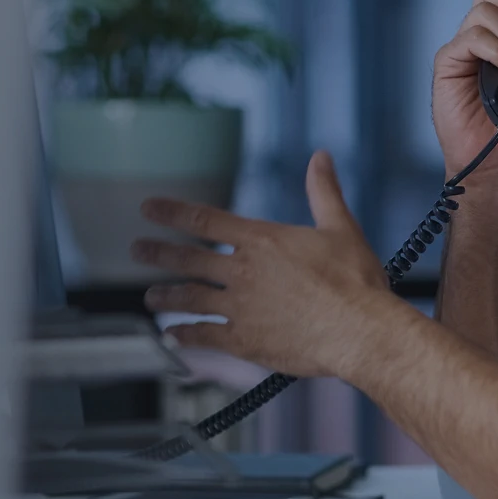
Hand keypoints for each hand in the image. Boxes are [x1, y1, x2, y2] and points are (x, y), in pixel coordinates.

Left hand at [133, 151, 412, 378]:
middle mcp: (243, 271)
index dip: (171, 212)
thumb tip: (320, 157)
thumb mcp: (341, 228)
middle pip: (188, 259)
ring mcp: (240, 308)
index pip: (205, 220)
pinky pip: (205, 337)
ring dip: (166, 297)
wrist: (359, 330)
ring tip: (149, 297)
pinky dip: (185, 336)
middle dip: (158, 254)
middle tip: (137, 250)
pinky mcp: (244, 341)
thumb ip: (324, 192)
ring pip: (190, 299)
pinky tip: (173, 337)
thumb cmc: (355, 282)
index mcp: (261, 240)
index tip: (148, 208)